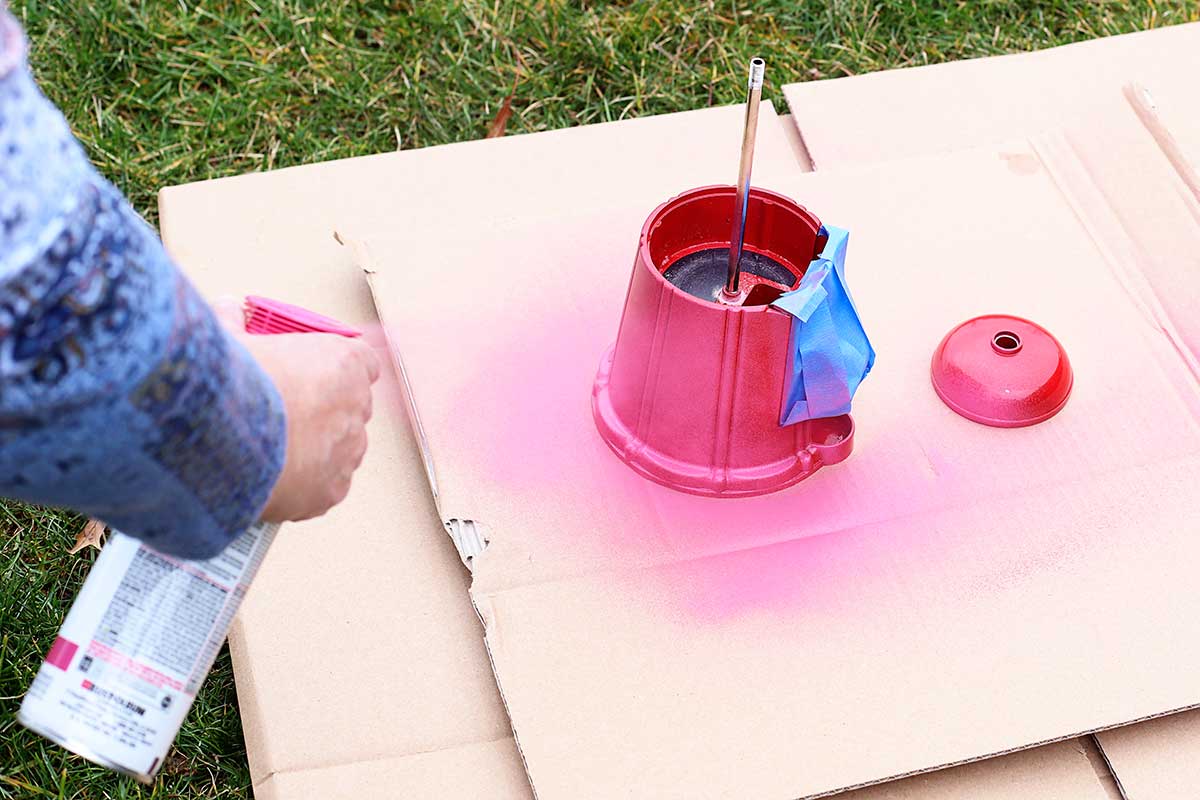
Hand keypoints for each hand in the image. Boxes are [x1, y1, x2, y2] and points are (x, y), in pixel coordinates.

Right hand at [213, 298, 380, 522]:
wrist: (224, 437)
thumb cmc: (235, 383)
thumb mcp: (230, 339)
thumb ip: (235, 323)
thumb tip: (225, 308)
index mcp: (342, 362)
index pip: (363, 362)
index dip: (340, 370)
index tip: (321, 375)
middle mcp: (356, 406)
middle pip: (353, 408)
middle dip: (325, 412)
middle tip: (287, 416)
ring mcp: (348, 451)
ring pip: (344, 450)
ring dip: (320, 451)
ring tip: (276, 452)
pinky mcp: (332, 490)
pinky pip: (327, 487)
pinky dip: (307, 486)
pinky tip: (277, 480)